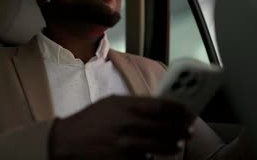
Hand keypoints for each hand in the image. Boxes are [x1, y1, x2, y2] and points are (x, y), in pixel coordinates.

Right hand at [49, 95, 195, 159]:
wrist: (67, 142)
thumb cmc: (89, 120)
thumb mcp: (110, 103)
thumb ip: (132, 104)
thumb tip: (157, 107)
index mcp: (125, 106)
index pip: (160, 106)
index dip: (178, 109)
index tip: (187, 111)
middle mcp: (128, 124)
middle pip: (165, 127)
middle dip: (181, 129)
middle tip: (188, 130)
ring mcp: (127, 145)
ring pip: (161, 146)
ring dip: (173, 144)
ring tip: (178, 143)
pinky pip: (146, 159)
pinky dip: (152, 157)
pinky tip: (154, 154)